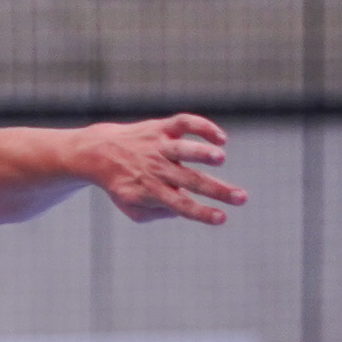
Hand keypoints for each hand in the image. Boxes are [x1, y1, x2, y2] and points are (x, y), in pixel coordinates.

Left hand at [77, 115, 246, 226]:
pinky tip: (221, 138)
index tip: (222, 218)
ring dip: (202, 153)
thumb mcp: (133, 208)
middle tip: (242, 198)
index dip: (201, 213)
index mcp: (151, 192)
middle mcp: (156, 169)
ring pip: (183, 149)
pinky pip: (184, 123)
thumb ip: (156, 214)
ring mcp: (159, 147)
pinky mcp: (161, 128)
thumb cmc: (123, 184)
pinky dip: (203, 127)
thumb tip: (181, 211)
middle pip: (190, 181)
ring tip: (220, 158)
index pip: (180, 206)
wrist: (100, 153)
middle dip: (217, 190)